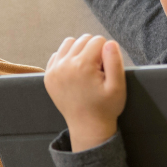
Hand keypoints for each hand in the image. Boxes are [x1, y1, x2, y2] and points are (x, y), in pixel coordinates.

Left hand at [44, 34, 125, 151]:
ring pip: (70, 43)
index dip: (106, 54)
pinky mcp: (48, 75)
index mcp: (83, 65)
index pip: (99, 40)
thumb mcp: (118, 86)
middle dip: (94, 51)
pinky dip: (67, 58)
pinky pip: (58, 54)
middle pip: (84, 39)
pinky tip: (75, 72)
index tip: (105, 71)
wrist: (87, 127)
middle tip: (96, 72)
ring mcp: (54, 70)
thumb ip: (115, 61)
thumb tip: (109, 42)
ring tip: (86, 69)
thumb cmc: (105, 108)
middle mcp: (65, 65)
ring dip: (80, 51)